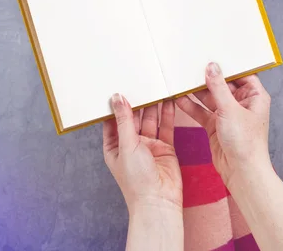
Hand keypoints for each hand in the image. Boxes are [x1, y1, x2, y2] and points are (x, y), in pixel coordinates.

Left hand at [103, 95, 182, 213]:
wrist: (159, 202)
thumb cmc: (136, 181)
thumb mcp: (126, 146)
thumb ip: (124, 120)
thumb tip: (117, 98)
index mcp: (114, 146)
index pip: (113, 120)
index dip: (116, 104)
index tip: (118, 85)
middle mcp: (131, 144)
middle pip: (133, 117)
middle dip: (137, 101)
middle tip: (141, 81)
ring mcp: (149, 145)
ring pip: (150, 119)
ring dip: (153, 105)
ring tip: (156, 86)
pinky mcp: (165, 146)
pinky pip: (165, 126)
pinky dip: (167, 113)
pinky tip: (169, 100)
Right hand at [176, 62, 270, 186]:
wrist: (241, 173)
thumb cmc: (245, 143)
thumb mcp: (230, 109)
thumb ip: (219, 86)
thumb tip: (212, 66)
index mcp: (254, 96)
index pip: (240, 73)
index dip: (226, 65)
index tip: (211, 54)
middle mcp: (242, 103)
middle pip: (222, 84)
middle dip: (207, 77)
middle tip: (191, 65)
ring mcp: (228, 114)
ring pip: (210, 98)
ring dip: (196, 91)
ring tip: (181, 80)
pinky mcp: (216, 125)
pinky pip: (202, 111)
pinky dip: (192, 106)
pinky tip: (179, 98)